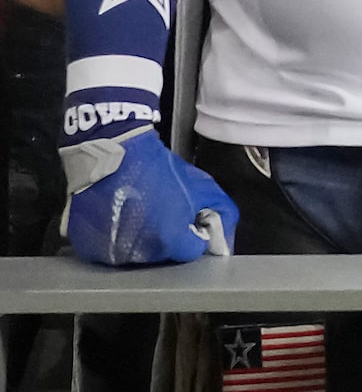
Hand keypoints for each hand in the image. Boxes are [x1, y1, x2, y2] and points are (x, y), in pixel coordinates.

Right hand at [63, 129, 239, 265]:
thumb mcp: (202, 187)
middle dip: (168, 238)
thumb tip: (223, 238)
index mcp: (169, 240)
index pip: (191, 251)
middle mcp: (138, 253)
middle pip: (163, 258)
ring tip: (139, 213)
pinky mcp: (88, 248)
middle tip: (162, 213)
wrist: (115, 153)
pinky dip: (117, 239)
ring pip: (136, 257)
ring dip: (142, 241)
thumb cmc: (159, 169)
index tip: (188, 221)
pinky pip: (110, 252)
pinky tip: (120, 217)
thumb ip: (221, 214)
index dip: (193, 234)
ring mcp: (110, 253)